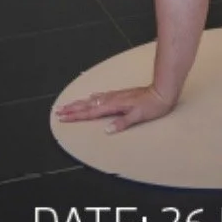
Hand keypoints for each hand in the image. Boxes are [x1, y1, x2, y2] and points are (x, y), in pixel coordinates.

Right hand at [55, 85, 176, 134]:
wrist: (163, 92)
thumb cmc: (152, 106)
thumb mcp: (138, 116)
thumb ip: (122, 122)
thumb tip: (107, 130)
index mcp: (114, 106)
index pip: (90, 112)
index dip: (76, 116)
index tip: (63, 117)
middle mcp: (113, 99)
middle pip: (88, 104)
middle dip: (73, 108)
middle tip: (59, 111)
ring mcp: (116, 96)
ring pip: (93, 99)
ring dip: (80, 103)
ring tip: (69, 105)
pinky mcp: (121, 95)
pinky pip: (102, 96)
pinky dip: (93, 98)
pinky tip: (92, 97)